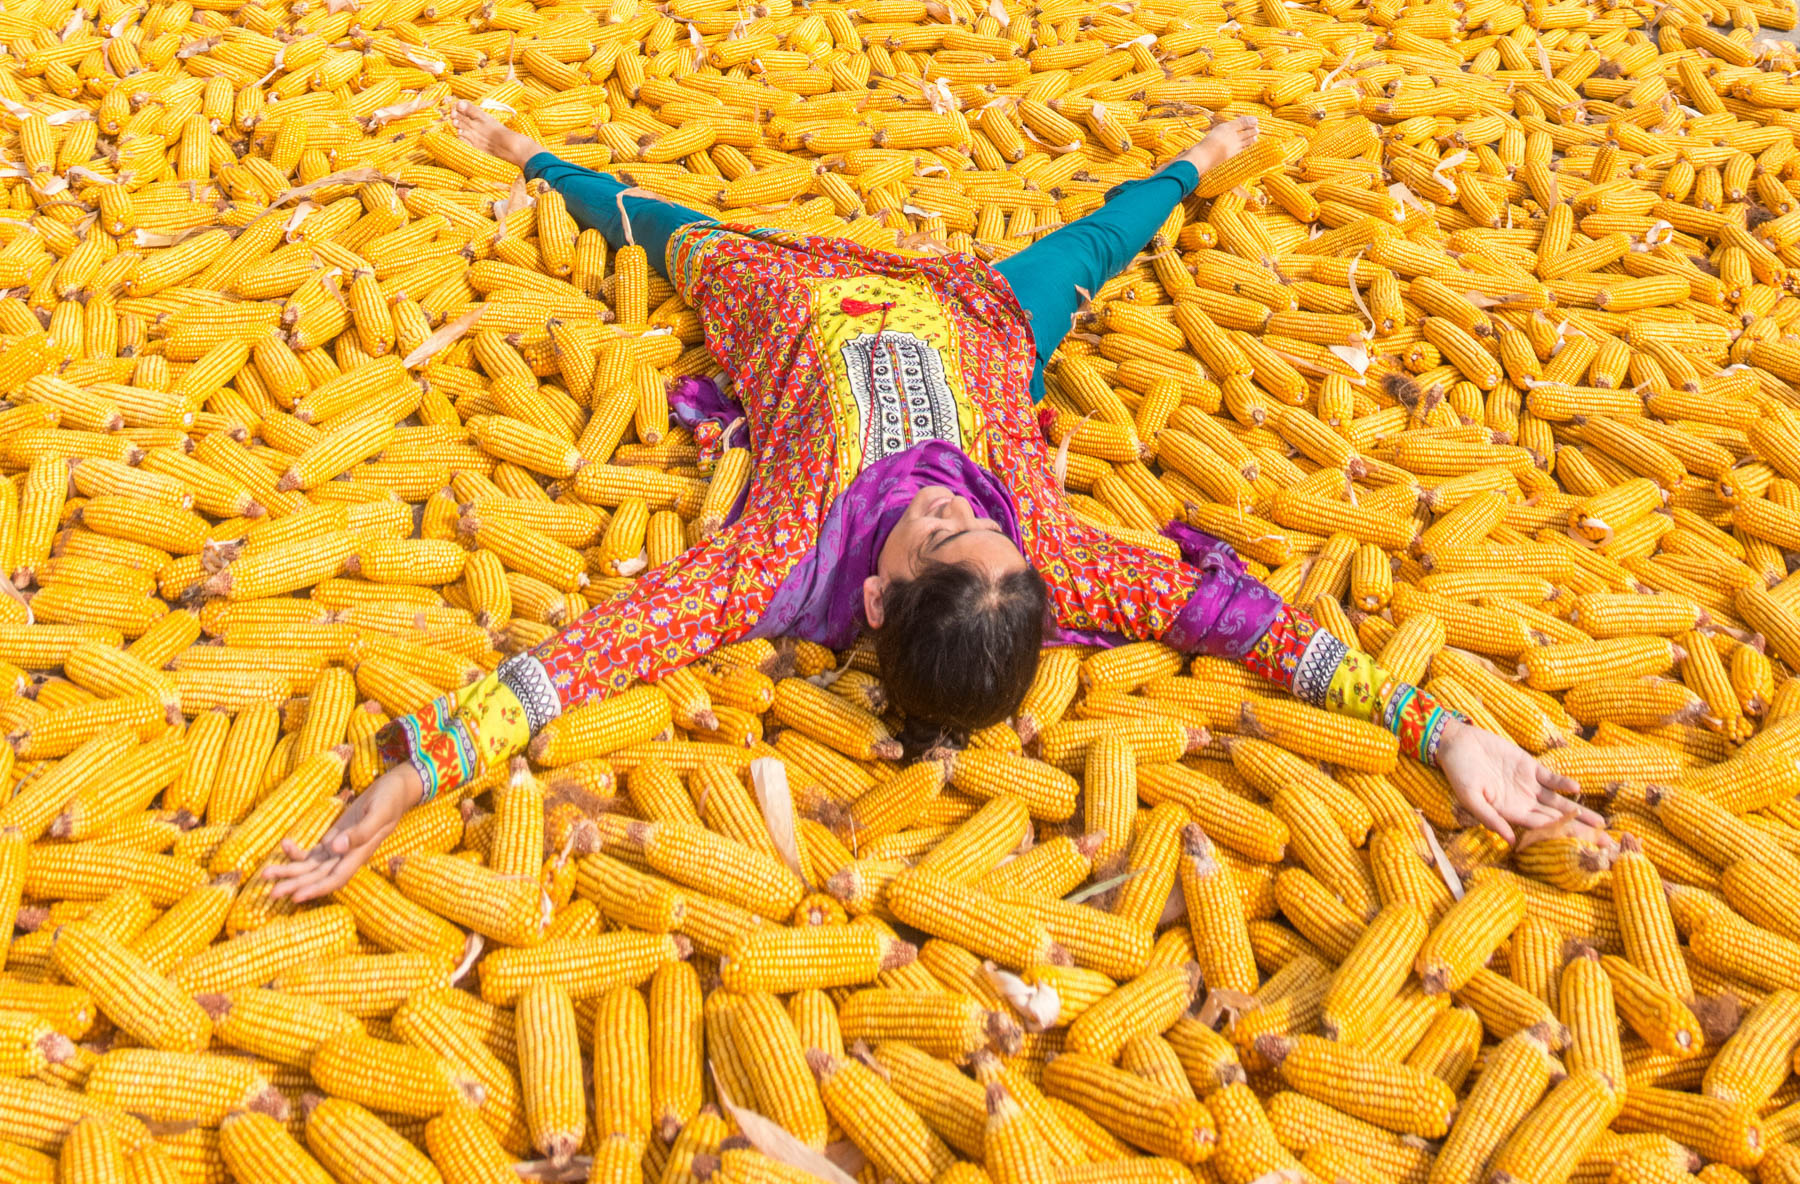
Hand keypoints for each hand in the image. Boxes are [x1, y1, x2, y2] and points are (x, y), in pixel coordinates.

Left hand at [264, 763, 423, 901]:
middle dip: (295, 885)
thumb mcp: (379, 813)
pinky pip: (313, 852)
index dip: (316, 889)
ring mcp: (339, 849)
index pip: (335, 878)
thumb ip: (360, 833)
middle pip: (318, 877)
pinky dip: (298, 851)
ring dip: (290, 871)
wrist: (395, 789)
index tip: (296, 897)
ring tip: (266, 875)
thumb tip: (335, 848)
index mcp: (359, 854)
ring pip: (311, 867)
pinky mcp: (334, 838)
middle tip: (270, 892)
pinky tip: (285, 845)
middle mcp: (347, 856)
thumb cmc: (390, 800)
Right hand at [1434, 718, 1605, 844]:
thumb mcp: (1469, 797)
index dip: (1563, 839)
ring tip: (1601, 823)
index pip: (1543, 829)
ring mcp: (1528, 785)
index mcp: (1510, 813)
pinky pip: (1550, 778)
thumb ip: (1489, 818)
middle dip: (1581, 831)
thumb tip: (1510, 840)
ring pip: (1559, 803)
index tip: (1585, 850)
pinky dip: (1563, 783)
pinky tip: (1576, 788)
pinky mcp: (1529, 766)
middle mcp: (1523, 802)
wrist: (1457, 744)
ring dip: (1580, 812)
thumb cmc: (1458, 772)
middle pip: (1557, 820)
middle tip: (1606, 844)